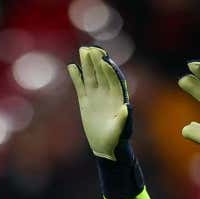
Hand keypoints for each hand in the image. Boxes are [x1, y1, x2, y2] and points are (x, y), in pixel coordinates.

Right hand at [67, 46, 131, 160]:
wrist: (106, 147)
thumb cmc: (116, 140)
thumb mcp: (121, 131)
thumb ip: (124, 119)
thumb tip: (127, 106)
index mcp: (118, 98)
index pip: (114, 80)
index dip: (110, 70)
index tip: (104, 60)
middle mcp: (107, 94)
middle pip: (102, 74)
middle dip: (97, 61)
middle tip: (91, 49)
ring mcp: (96, 97)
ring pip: (91, 77)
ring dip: (87, 64)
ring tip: (82, 51)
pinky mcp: (85, 102)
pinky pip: (80, 87)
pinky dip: (76, 77)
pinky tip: (72, 67)